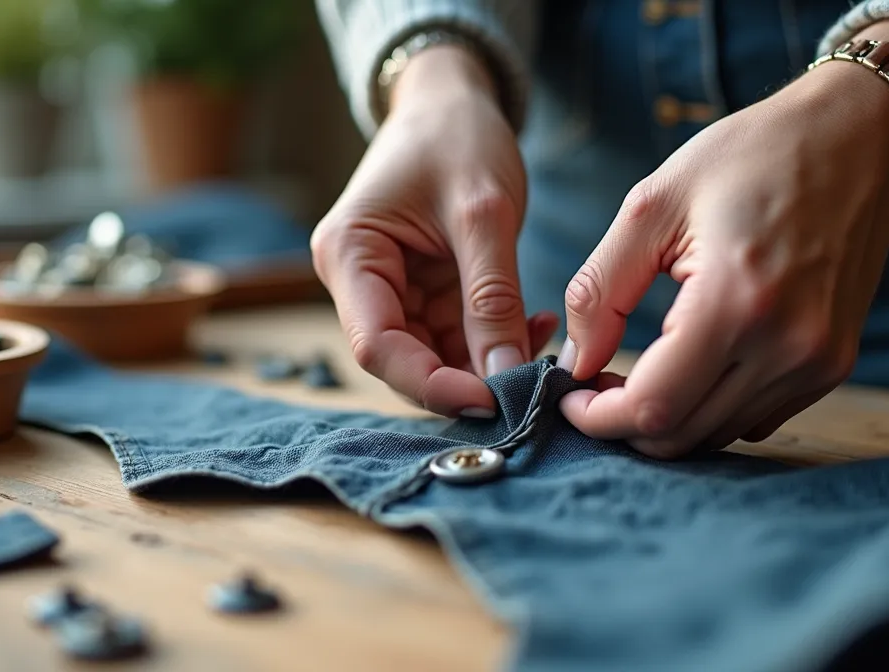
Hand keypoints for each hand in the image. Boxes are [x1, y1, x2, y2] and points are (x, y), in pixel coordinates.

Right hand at [311, 46, 558, 417]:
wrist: (453, 100)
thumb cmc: (457, 136)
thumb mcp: (483, 212)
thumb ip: (492, 297)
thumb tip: (504, 377)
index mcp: (349, 254)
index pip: (377, 346)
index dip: (431, 383)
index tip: (493, 399)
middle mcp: (356, 280)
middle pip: (401, 360)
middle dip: (464, 378)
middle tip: (529, 383)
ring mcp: (388, 289)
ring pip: (431, 355)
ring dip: (485, 362)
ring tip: (539, 339)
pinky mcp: (419, 291)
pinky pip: (452, 336)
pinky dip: (492, 340)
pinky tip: (530, 324)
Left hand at [556, 20, 888, 457]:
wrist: (860, 141)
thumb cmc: (751, 158)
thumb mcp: (652, 206)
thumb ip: (601, 291)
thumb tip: (576, 363)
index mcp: (735, 301)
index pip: (653, 408)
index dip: (598, 418)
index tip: (569, 395)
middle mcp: (786, 345)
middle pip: (681, 435)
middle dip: (624, 424)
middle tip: (597, 384)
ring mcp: (816, 362)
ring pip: (715, 435)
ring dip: (666, 418)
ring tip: (640, 370)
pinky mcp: (833, 366)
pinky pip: (753, 418)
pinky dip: (710, 408)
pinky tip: (691, 366)